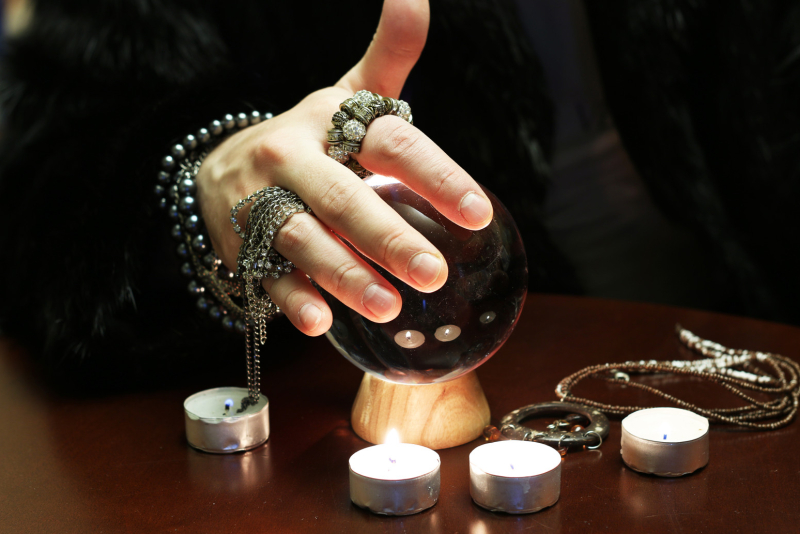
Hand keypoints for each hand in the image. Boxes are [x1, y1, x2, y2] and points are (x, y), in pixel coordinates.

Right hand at [196, 0, 492, 335]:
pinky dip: (292, 300)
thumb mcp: (347, 97)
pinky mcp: (242, 247)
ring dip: (345, 275)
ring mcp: (262, 205)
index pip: (389, 143)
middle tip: (434, 274)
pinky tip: (319, 323)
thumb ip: (390, 56)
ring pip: (303, 240)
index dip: (436, 175)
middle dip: (389, 238)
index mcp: (329, 122)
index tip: (477, 212)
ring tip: (388, 307)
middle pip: (344, 198)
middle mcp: (291, 159)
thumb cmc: (310, 139)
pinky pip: (267, 276)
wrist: (221, 166)